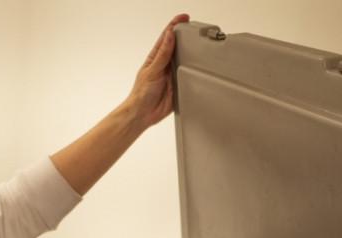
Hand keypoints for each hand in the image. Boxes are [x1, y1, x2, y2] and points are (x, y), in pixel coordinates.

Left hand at [122, 13, 189, 130]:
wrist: (143, 114)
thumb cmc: (141, 93)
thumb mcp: (152, 71)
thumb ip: (162, 54)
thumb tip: (169, 36)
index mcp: (156, 58)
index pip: (167, 37)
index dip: (174, 26)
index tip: (184, 18)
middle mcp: (165, 64)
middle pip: (178, 47)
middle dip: (186, 37)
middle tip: (195, 28)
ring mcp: (173, 74)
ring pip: (185, 60)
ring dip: (191, 54)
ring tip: (200, 44)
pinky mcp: (179, 85)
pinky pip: (189, 76)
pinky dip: (194, 71)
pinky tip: (199, 67)